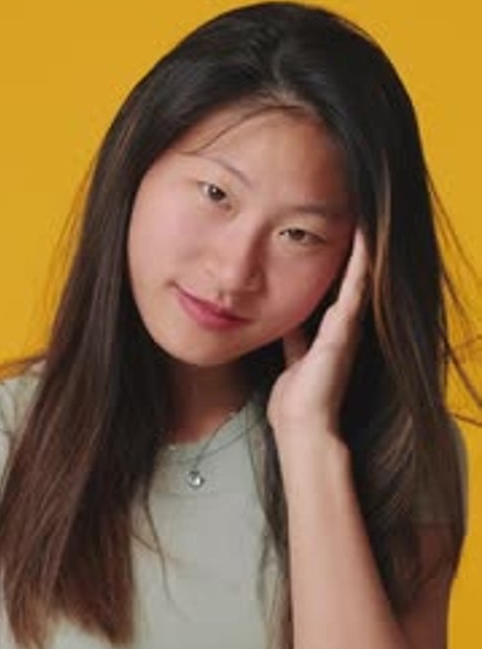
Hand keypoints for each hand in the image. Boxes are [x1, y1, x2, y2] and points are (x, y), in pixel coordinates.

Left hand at [267, 228, 368, 449]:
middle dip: (351, 255)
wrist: (303, 428)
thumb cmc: (295, 405)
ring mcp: (345, 329)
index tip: (330, 240)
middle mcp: (340, 330)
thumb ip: (292, 341)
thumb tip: (282, 321)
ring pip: (356, 280)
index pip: (329, 294)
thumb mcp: (290, 362)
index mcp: (325, 336)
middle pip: (347, 283)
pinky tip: (363, 237)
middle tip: (355, 220)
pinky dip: (360, 263)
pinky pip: (354, 289)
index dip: (331, 269)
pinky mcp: (344, 331)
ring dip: (361, 251)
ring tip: (365, 219)